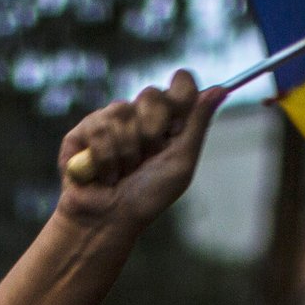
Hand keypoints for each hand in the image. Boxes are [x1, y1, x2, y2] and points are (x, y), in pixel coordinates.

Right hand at [59, 72, 225, 229]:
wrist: (108, 220)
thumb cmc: (147, 198)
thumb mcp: (181, 162)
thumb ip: (198, 124)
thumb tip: (222, 89)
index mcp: (167, 121)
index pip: (181, 84)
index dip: (181, 95)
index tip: (177, 121)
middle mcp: (138, 115)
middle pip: (152, 94)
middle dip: (152, 131)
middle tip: (147, 158)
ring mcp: (108, 121)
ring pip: (122, 112)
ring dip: (126, 152)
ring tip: (122, 173)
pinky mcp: (82, 131)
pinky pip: (98, 127)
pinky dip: (105, 158)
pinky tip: (104, 175)